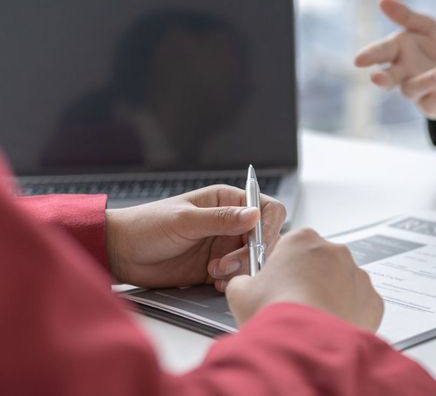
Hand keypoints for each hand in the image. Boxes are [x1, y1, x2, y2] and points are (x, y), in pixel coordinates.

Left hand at [106, 185, 285, 289]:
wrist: (120, 253)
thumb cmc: (146, 226)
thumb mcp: (184, 220)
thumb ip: (220, 219)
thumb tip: (254, 214)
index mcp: (227, 201)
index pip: (266, 209)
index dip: (268, 226)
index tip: (257, 243)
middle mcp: (230, 222)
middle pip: (264, 238)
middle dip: (252, 253)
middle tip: (228, 264)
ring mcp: (225, 246)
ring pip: (254, 259)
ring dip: (240, 269)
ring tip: (215, 272)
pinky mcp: (217, 267)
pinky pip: (238, 276)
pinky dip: (232, 281)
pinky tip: (214, 281)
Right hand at [226, 228, 383, 330]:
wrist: (306, 345)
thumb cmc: (276, 314)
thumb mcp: (239, 292)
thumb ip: (242, 280)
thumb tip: (243, 283)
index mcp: (302, 240)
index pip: (291, 246)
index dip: (281, 267)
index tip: (276, 283)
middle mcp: (334, 251)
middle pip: (319, 263)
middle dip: (307, 280)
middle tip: (292, 305)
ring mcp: (357, 275)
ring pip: (341, 283)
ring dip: (328, 296)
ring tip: (310, 320)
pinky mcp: (372, 300)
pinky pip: (359, 305)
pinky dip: (347, 315)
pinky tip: (329, 328)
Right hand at [354, 0, 435, 144]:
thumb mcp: (427, 27)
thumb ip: (406, 16)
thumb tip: (381, 0)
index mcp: (397, 51)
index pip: (381, 52)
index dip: (369, 56)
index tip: (358, 60)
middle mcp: (401, 72)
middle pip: (388, 78)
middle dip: (382, 78)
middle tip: (376, 79)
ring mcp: (414, 90)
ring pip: (413, 89)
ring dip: (428, 80)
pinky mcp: (429, 105)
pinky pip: (433, 102)